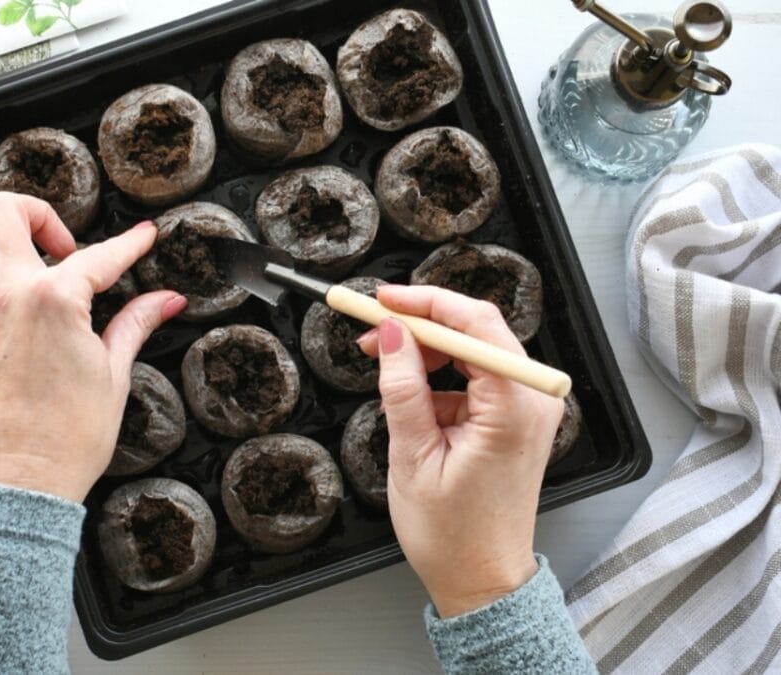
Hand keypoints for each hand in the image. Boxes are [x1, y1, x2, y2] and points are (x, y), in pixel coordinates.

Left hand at [0, 193, 186, 502]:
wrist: (21, 482)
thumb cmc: (63, 440)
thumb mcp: (113, 374)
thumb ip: (135, 325)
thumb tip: (164, 301)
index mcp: (54, 300)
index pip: (100, 255)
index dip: (129, 244)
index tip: (140, 238)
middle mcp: (5, 294)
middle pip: (6, 212)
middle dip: (40, 214)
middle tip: (64, 245)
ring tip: (14, 255)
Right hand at [358, 285, 562, 617]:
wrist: (482, 580)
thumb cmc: (453, 535)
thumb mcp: (412, 457)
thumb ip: (402, 388)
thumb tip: (388, 335)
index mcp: (513, 408)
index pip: (474, 324)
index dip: (424, 303)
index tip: (381, 300)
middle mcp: (532, 401)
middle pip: (477, 330)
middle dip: (421, 322)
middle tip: (371, 326)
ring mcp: (527, 410)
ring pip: (474, 351)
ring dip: (427, 350)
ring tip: (382, 362)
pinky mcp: (515, 421)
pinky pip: (477, 378)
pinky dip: (440, 378)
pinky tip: (411, 398)